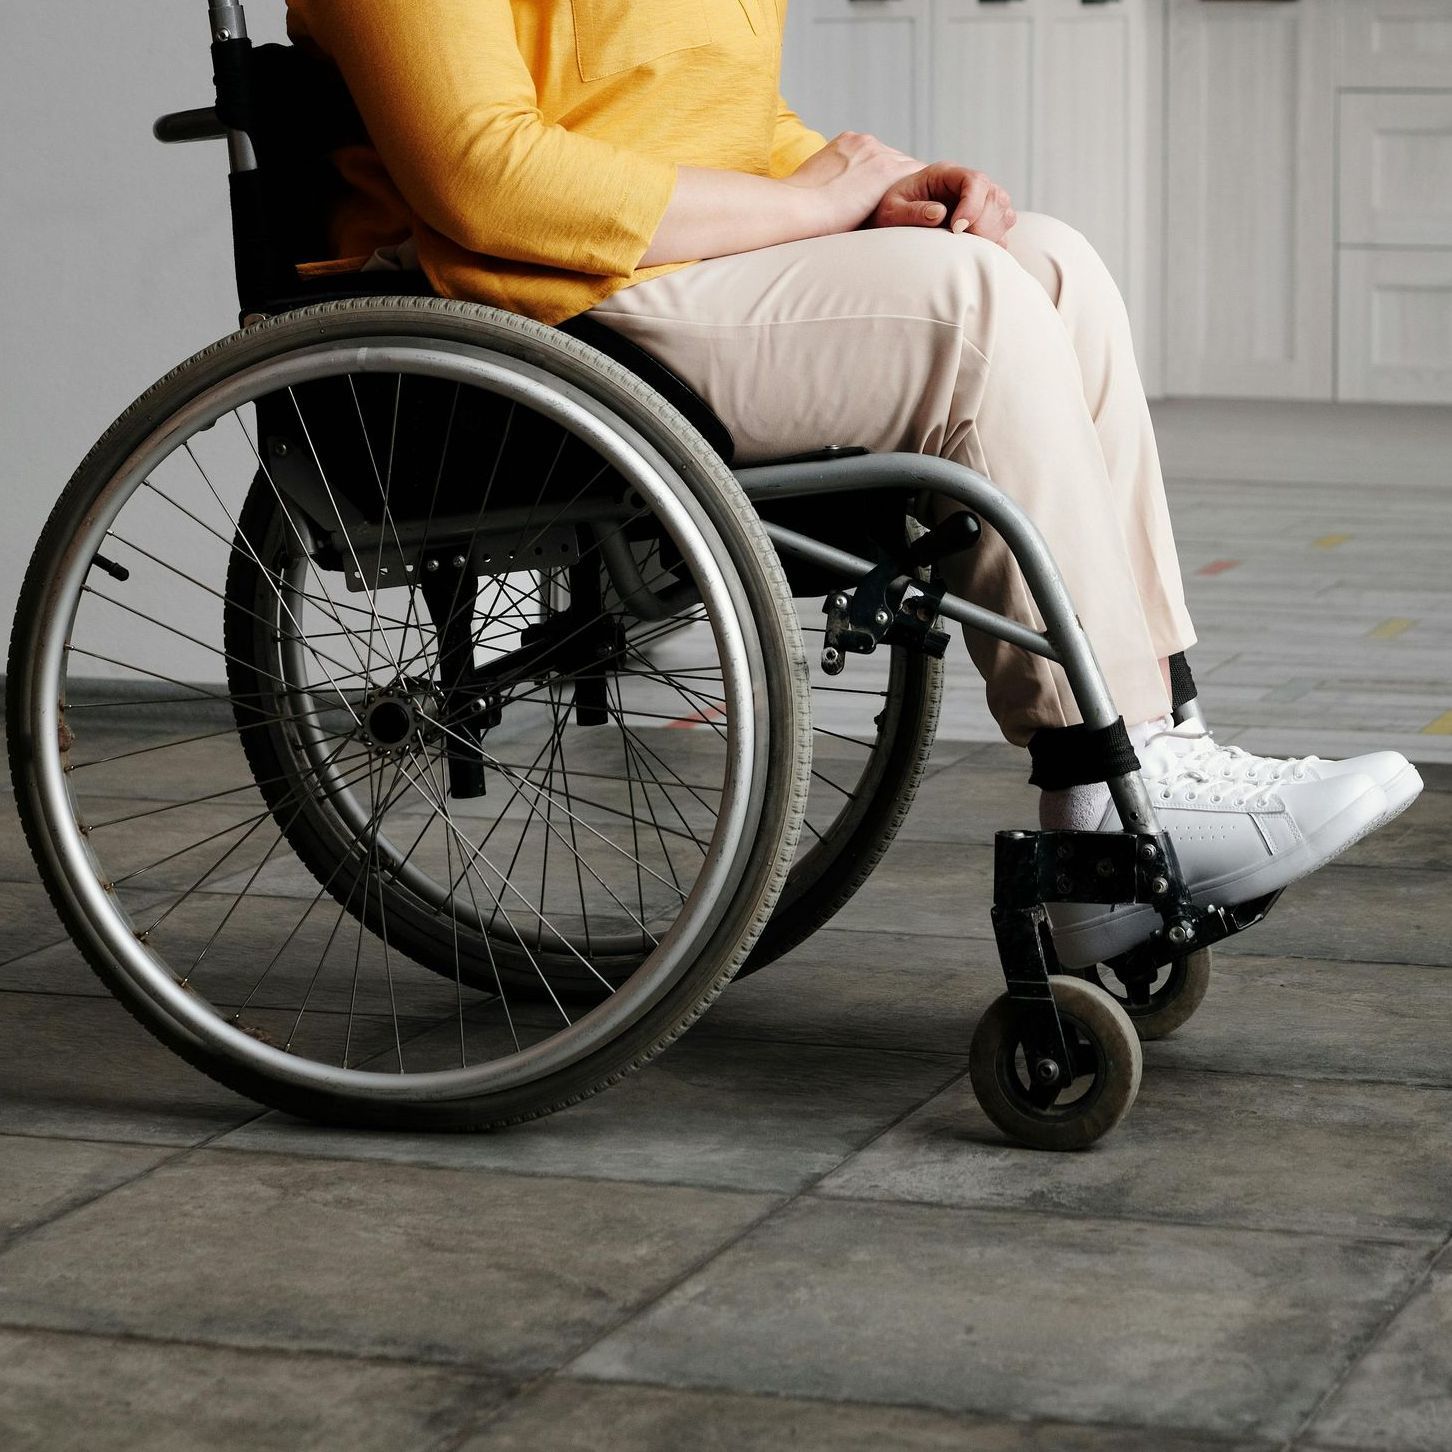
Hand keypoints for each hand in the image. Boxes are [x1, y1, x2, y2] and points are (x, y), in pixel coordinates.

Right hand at [783, 130, 924, 233]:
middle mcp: (863, 142)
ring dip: (914, 189)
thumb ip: (831, 186)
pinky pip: (918, 176)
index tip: (885, 198)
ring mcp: (876, 152)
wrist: (796, 208)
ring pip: (909, 168)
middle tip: (912, 206)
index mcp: (845, 144)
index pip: (876, 158)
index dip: (882, 179)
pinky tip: (929, 208)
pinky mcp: (887, 170)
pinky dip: (924, 191)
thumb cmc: (797, 211)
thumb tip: (833, 202)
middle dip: (900, 182)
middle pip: (896, 160)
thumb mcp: (814, 188)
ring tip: (923, 209)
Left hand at [870, 163, 1016, 245]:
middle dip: (984, 223)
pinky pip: (1002, 228)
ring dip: (992, 232)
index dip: (972, 205)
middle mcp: (966, 184)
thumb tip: (940, 213)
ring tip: (968, 248)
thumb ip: (912, 211)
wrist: (891, 218)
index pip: (974, 180)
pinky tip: (976, 252)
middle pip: (995, 196)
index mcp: (945, 174)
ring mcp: (978, 201)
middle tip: (963, 244)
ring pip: (1003, 211)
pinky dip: (995, 241)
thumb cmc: (888, 212)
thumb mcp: (892, 211)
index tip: (956, 230)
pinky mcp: (982, 220)